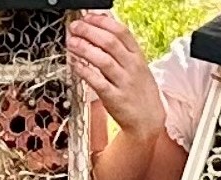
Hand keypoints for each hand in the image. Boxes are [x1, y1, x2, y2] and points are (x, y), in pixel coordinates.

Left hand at [67, 13, 158, 140]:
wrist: (148, 121)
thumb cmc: (139, 92)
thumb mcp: (138, 67)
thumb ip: (122, 50)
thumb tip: (102, 30)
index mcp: (138, 56)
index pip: (121, 32)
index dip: (102, 22)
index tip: (87, 17)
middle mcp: (132, 67)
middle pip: (110, 42)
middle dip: (89, 31)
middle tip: (75, 27)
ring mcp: (124, 83)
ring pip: (103, 60)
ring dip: (84, 48)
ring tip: (71, 42)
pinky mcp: (115, 98)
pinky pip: (98, 82)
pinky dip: (84, 71)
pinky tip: (75, 64)